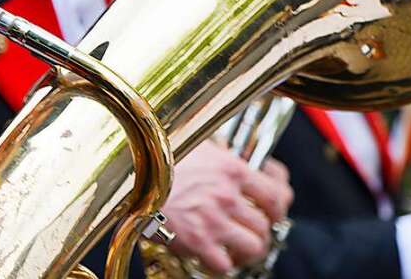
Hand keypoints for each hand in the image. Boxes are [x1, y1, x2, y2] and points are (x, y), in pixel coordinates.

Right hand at [160, 140, 293, 273]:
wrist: (131, 174)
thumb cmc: (160, 157)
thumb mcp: (197, 145)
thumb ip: (221, 154)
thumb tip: (233, 156)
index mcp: (232, 169)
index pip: (276, 194)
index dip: (279, 207)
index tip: (273, 211)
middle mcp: (227, 195)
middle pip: (265, 224)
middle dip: (261, 232)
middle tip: (252, 233)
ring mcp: (214, 220)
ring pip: (254, 246)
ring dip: (248, 250)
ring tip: (237, 247)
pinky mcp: (198, 241)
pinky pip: (225, 265)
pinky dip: (223, 264)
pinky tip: (214, 256)